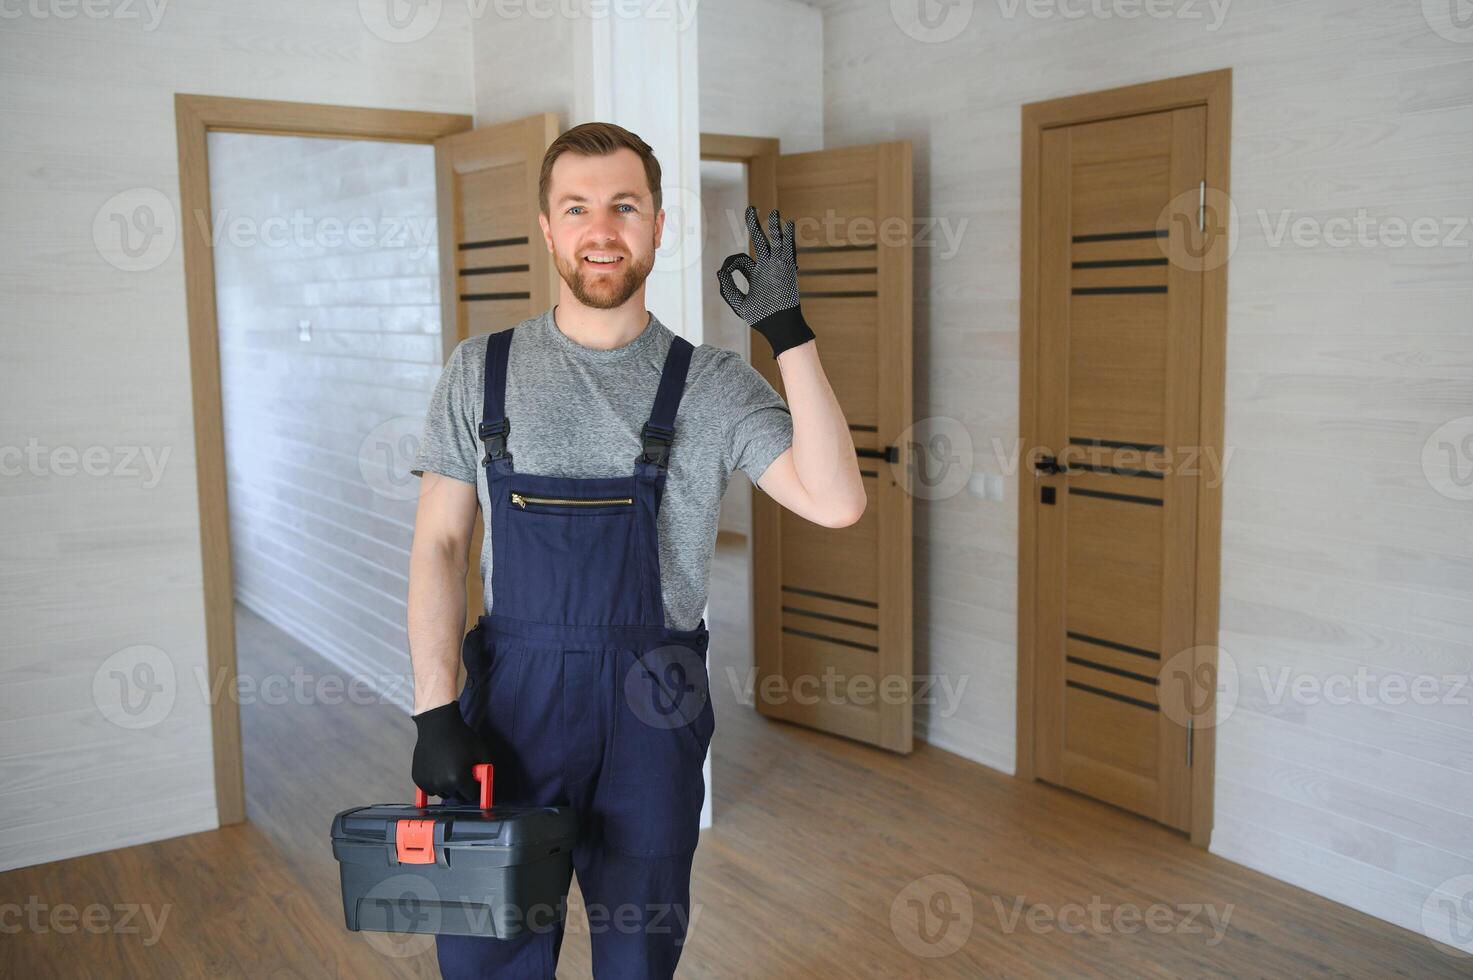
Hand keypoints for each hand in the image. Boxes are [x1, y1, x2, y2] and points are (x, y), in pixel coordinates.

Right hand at [410, 700, 490, 802]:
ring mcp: (428, 783)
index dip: (474, 786)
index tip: (473, 778)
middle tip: (461, 770)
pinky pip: (430, 789)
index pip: (471, 795)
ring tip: (449, 767)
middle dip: (462, 786)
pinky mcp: (418, 779)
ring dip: (448, 785)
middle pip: (457, 796)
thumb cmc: (461, 737)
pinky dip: (434, 783)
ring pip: (443, 793)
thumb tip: (490, 788)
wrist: (437, 725)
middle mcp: (442, 784)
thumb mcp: (482, 752)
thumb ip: (488, 771)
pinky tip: (438, 768)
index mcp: (459, 779)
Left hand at [716, 205, 815, 357]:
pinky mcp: (788, 270)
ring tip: (774, 212)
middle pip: (760, 241)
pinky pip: (789, 250)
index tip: (724, 271)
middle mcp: (766, 267)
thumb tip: (719, 271)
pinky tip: (790, 224)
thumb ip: (727, 288)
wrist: (779, 328)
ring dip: (775, 227)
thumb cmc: (760, 318)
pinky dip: (789, 237)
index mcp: (754, 274)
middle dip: (754, 225)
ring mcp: (777, 267)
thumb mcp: (738, 304)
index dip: (729, 262)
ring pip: (776, 242)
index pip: (740, 259)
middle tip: (750, 209)